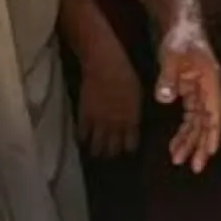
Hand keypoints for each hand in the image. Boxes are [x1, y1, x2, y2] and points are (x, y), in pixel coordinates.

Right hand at [76, 40, 141, 158]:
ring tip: (96, 153)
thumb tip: (134, 123)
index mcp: (132, 120)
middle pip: (113, 149)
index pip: (131, 144)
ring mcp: (99, 122)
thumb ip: (135, 113)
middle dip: (112, 153)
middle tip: (110, 155)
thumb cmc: (126, 75)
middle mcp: (116, 125)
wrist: (105, 65)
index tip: (126, 151)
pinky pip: (82, 134)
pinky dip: (82, 139)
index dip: (128, 149)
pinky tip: (83, 141)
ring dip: (97, 150)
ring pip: (96, 146)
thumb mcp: (138, 96)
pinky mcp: (84, 116)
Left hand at [154, 19, 220, 172]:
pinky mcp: (193, 94)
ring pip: (200, 124)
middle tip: (194, 166)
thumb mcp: (171, 55)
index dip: (213, 132)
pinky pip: (191, 118)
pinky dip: (184, 132)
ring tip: (178, 160)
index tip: (210, 150)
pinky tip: (175, 145)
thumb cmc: (180, 39)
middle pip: (209, 123)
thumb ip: (168, 77)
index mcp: (211, 81)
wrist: (182, 26)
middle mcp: (211, 90)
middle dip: (202, 145)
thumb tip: (165, 98)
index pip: (215, 111)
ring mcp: (203, 93)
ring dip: (191, 142)